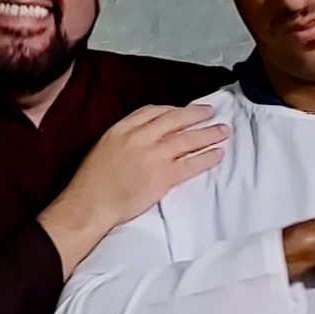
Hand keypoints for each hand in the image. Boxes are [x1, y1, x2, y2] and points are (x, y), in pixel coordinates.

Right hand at [39, 104, 228, 277]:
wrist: (91, 203)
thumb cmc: (92, 181)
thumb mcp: (104, 146)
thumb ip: (125, 136)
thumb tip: (144, 136)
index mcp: (123, 128)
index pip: (154, 110)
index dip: (173, 110)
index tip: (183, 111)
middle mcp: (141, 137)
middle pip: (176, 119)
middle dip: (196, 115)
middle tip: (211, 113)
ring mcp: (154, 156)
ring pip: (188, 139)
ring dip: (209, 134)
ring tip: (223, 131)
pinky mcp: (164, 176)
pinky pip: (191, 164)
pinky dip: (207, 158)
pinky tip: (218, 154)